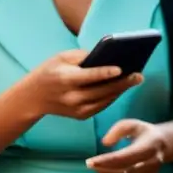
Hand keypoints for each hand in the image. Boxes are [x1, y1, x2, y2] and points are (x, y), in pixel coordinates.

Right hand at [23, 49, 142, 120]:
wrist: (33, 97)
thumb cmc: (50, 71)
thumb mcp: (61, 57)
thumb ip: (83, 56)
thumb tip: (107, 56)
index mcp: (65, 79)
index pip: (88, 76)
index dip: (105, 73)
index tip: (120, 68)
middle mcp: (72, 97)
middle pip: (102, 90)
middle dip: (122, 83)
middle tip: (139, 75)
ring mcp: (76, 109)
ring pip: (105, 100)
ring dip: (121, 90)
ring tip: (135, 79)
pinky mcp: (81, 116)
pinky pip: (102, 106)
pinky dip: (113, 96)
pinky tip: (123, 87)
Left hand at [87, 119, 167, 172]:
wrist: (163, 144)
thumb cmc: (143, 133)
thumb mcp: (132, 124)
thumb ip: (118, 130)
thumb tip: (105, 142)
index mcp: (149, 146)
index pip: (124, 157)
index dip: (106, 160)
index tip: (90, 161)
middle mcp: (152, 162)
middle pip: (125, 171)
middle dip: (105, 169)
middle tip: (90, 165)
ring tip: (97, 169)